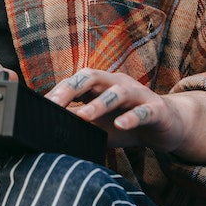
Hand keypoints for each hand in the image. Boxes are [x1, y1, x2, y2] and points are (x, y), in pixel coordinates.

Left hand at [45, 69, 205, 163]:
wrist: (167, 126)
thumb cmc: (125, 123)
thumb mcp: (97, 124)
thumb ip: (75, 122)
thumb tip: (44, 128)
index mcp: (101, 85)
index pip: (76, 82)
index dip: (58, 91)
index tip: (39, 106)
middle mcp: (118, 84)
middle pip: (93, 77)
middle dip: (72, 89)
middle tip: (54, 105)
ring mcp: (139, 94)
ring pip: (118, 92)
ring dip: (100, 103)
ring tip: (85, 116)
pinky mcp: (157, 109)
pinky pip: (144, 111)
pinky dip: (132, 117)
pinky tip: (122, 125)